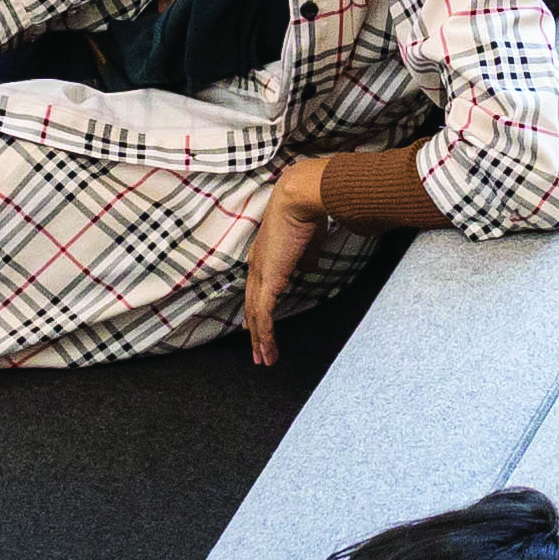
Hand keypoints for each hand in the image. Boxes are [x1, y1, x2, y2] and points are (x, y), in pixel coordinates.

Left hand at [239, 158, 336, 366]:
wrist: (299, 199)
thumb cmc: (306, 213)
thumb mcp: (307, 242)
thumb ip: (305, 257)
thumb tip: (307, 269)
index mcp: (264, 256)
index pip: (257, 290)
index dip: (257, 311)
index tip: (258, 327)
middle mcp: (256, 266)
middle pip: (251, 307)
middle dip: (255, 333)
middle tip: (258, 354)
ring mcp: (260, 273)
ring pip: (255, 315)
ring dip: (260, 340)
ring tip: (264, 360)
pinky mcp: (268, 279)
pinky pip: (264, 314)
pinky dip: (266, 334)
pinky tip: (268, 348)